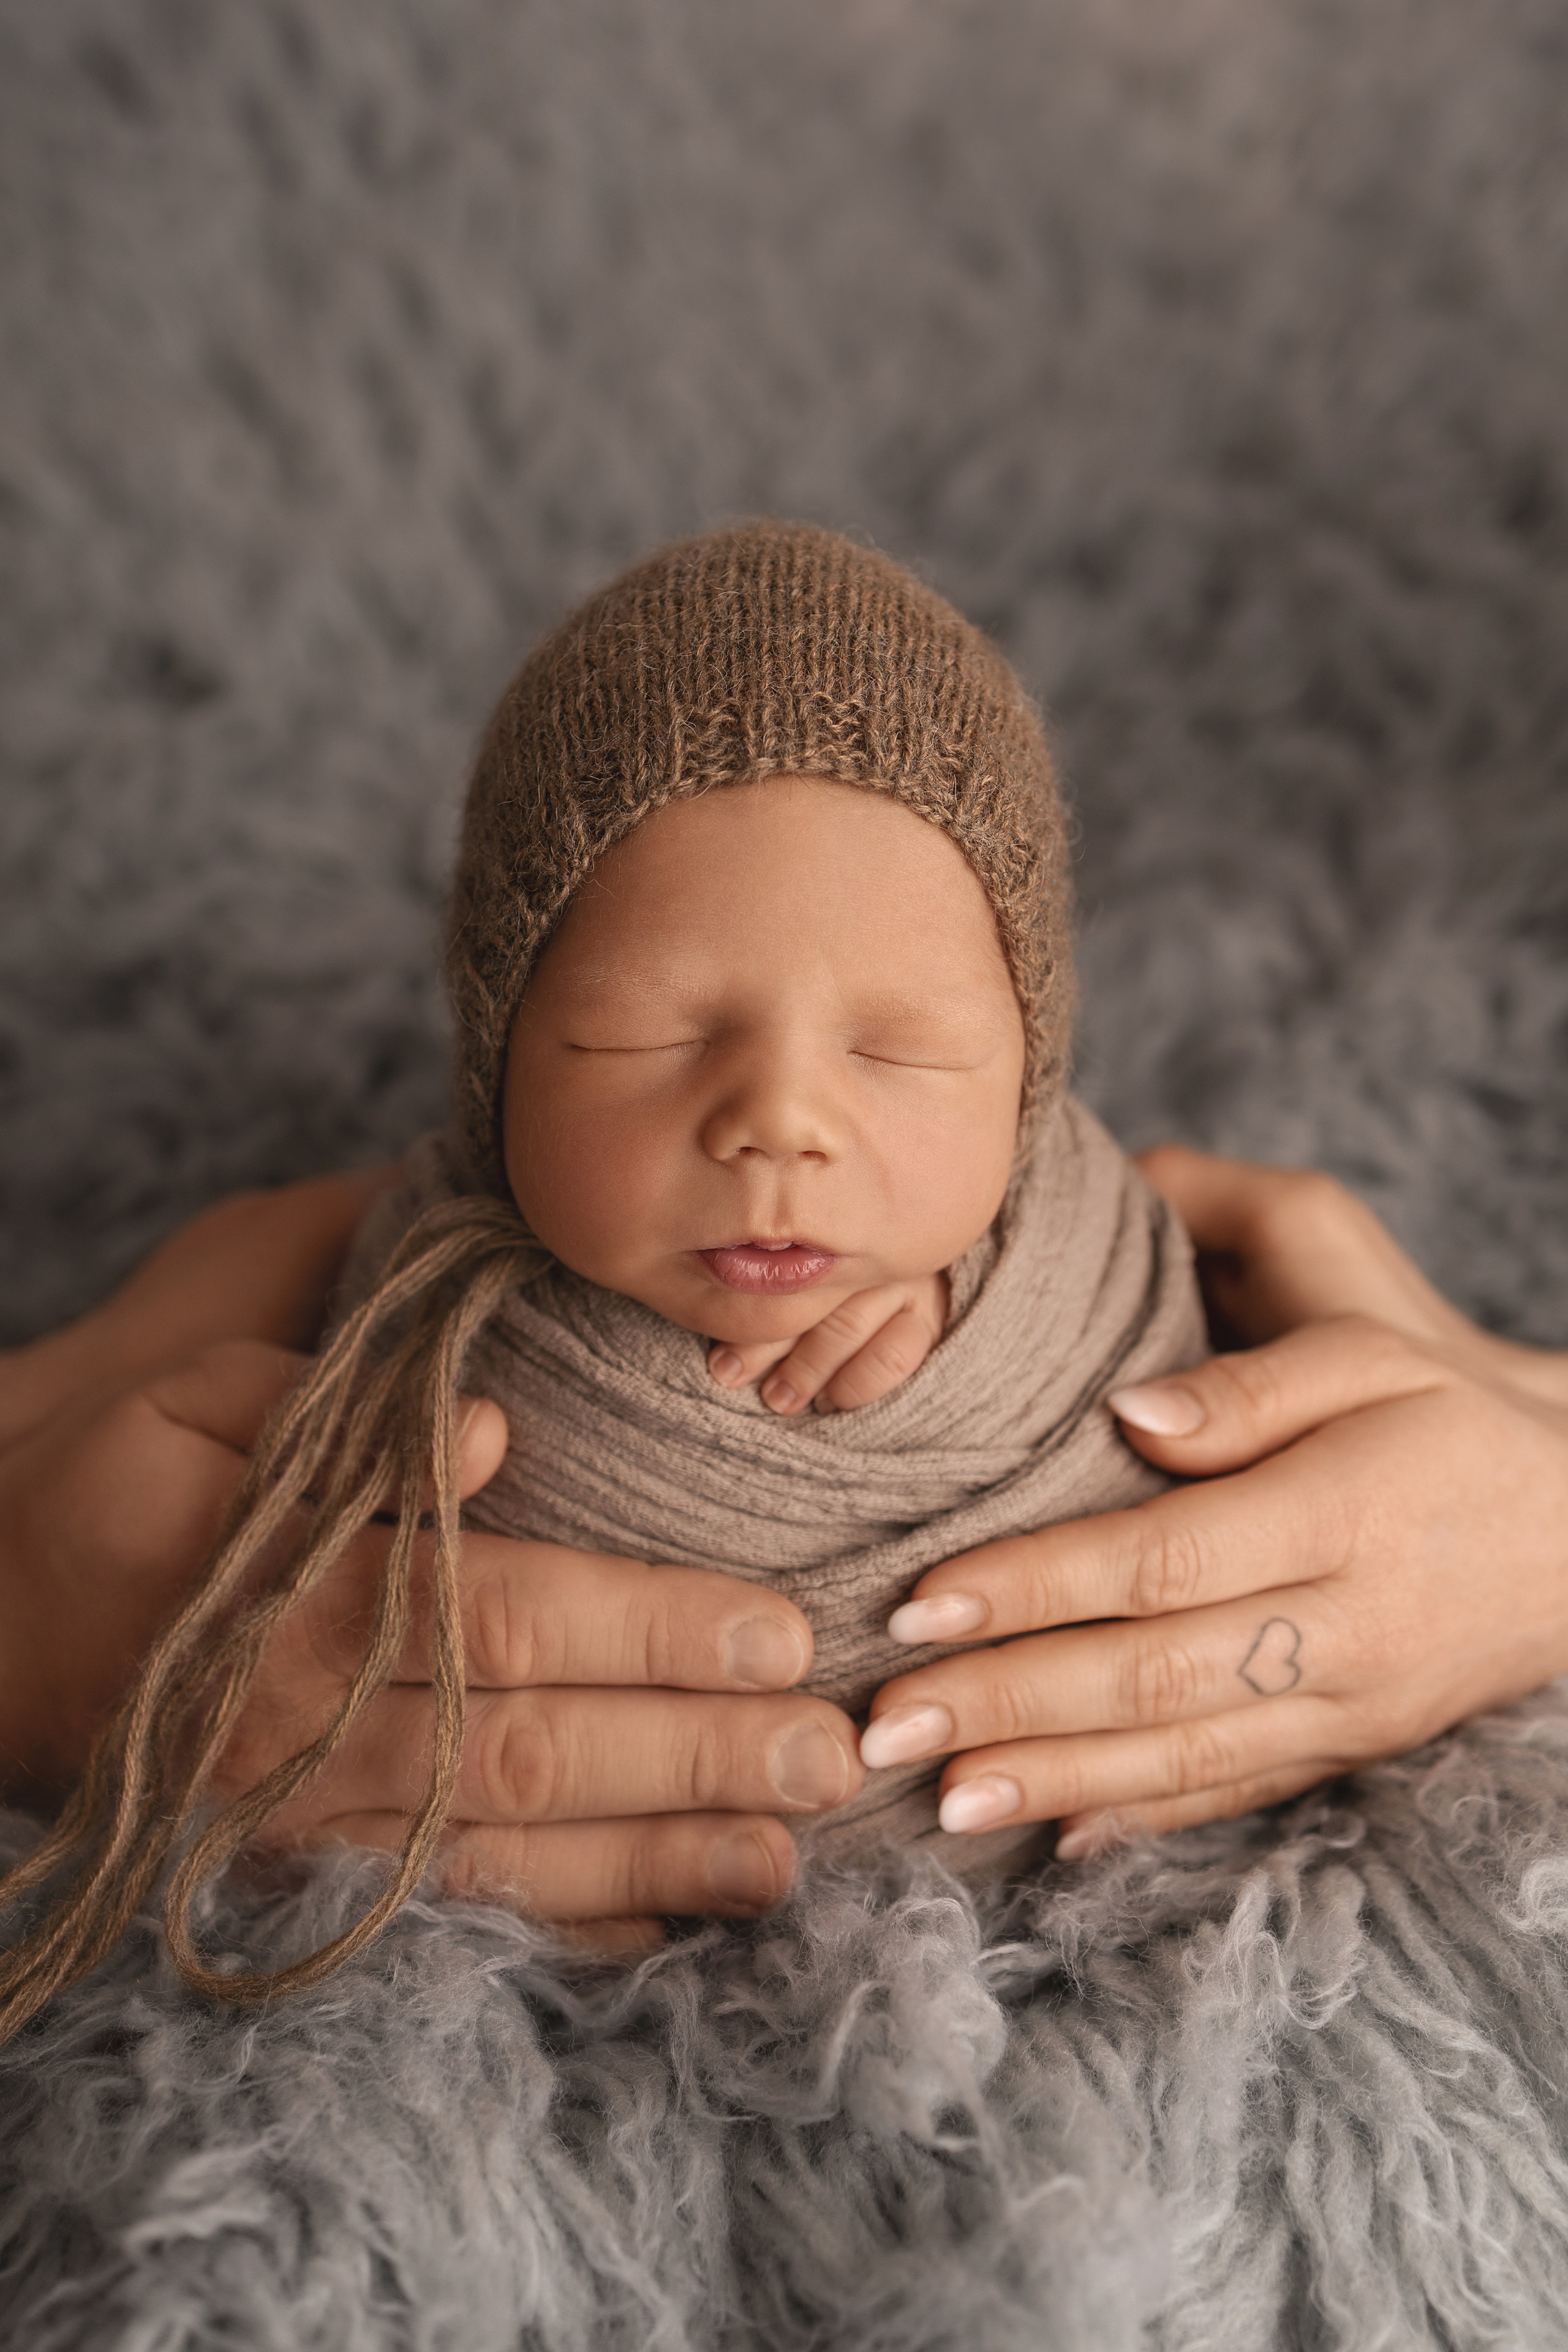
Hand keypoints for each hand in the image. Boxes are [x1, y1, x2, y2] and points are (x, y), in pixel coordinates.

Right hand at [0, 1182, 862, 1944]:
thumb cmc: (117, 1469)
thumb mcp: (195, 1384)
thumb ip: (340, 1408)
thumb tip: (487, 1432)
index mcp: (282, 1589)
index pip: (499, 1614)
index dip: (647, 1630)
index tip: (779, 1629)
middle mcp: (293, 1725)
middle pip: (524, 1750)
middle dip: (690, 1758)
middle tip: (832, 1758)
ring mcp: (291, 1822)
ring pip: (496, 1854)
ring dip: (653, 1861)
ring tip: (788, 1859)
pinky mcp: (290, 1872)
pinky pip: (440, 1913)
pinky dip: (559, 1925)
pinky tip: (669, 1926)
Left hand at [707, 1272, 948, 1414]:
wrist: (921, 1267)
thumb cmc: (838, 1275)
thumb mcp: (805, 1266)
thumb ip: (771, 1280)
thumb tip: (720, 1330)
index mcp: (830, 1227)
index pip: (780, 1271)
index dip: (745, 1321)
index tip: (719, 1360)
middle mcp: (866, 1248)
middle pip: (807, 1297)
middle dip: (766, 1347)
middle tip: (733, 1379)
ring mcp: (904, 1279)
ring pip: (845, 1326)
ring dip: (807, 1369)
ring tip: (780, 1399)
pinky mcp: (931, 1317)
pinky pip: (893, 1356)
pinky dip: (856, 1384)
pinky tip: (832, 1401)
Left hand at [859, 1150, 1567, 1853]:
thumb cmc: (1452, 1410)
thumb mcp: (1372, 1353)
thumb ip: (1252, 1385)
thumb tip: (1131, 1412)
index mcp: (1340, 1512)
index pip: (1159, 1560)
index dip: (1033, 1586)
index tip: (919, 1601)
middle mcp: (1346, 1628)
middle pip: (1151, 1675)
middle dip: (1005, 1704)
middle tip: (881, 1726)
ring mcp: (1354, 1706)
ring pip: (1186, 1757)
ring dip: (1055, 1783)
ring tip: (940, 1803)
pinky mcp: (1355, 1749)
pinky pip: (1240, 1794)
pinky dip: (1146, 1822)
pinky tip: (1060, 1839)